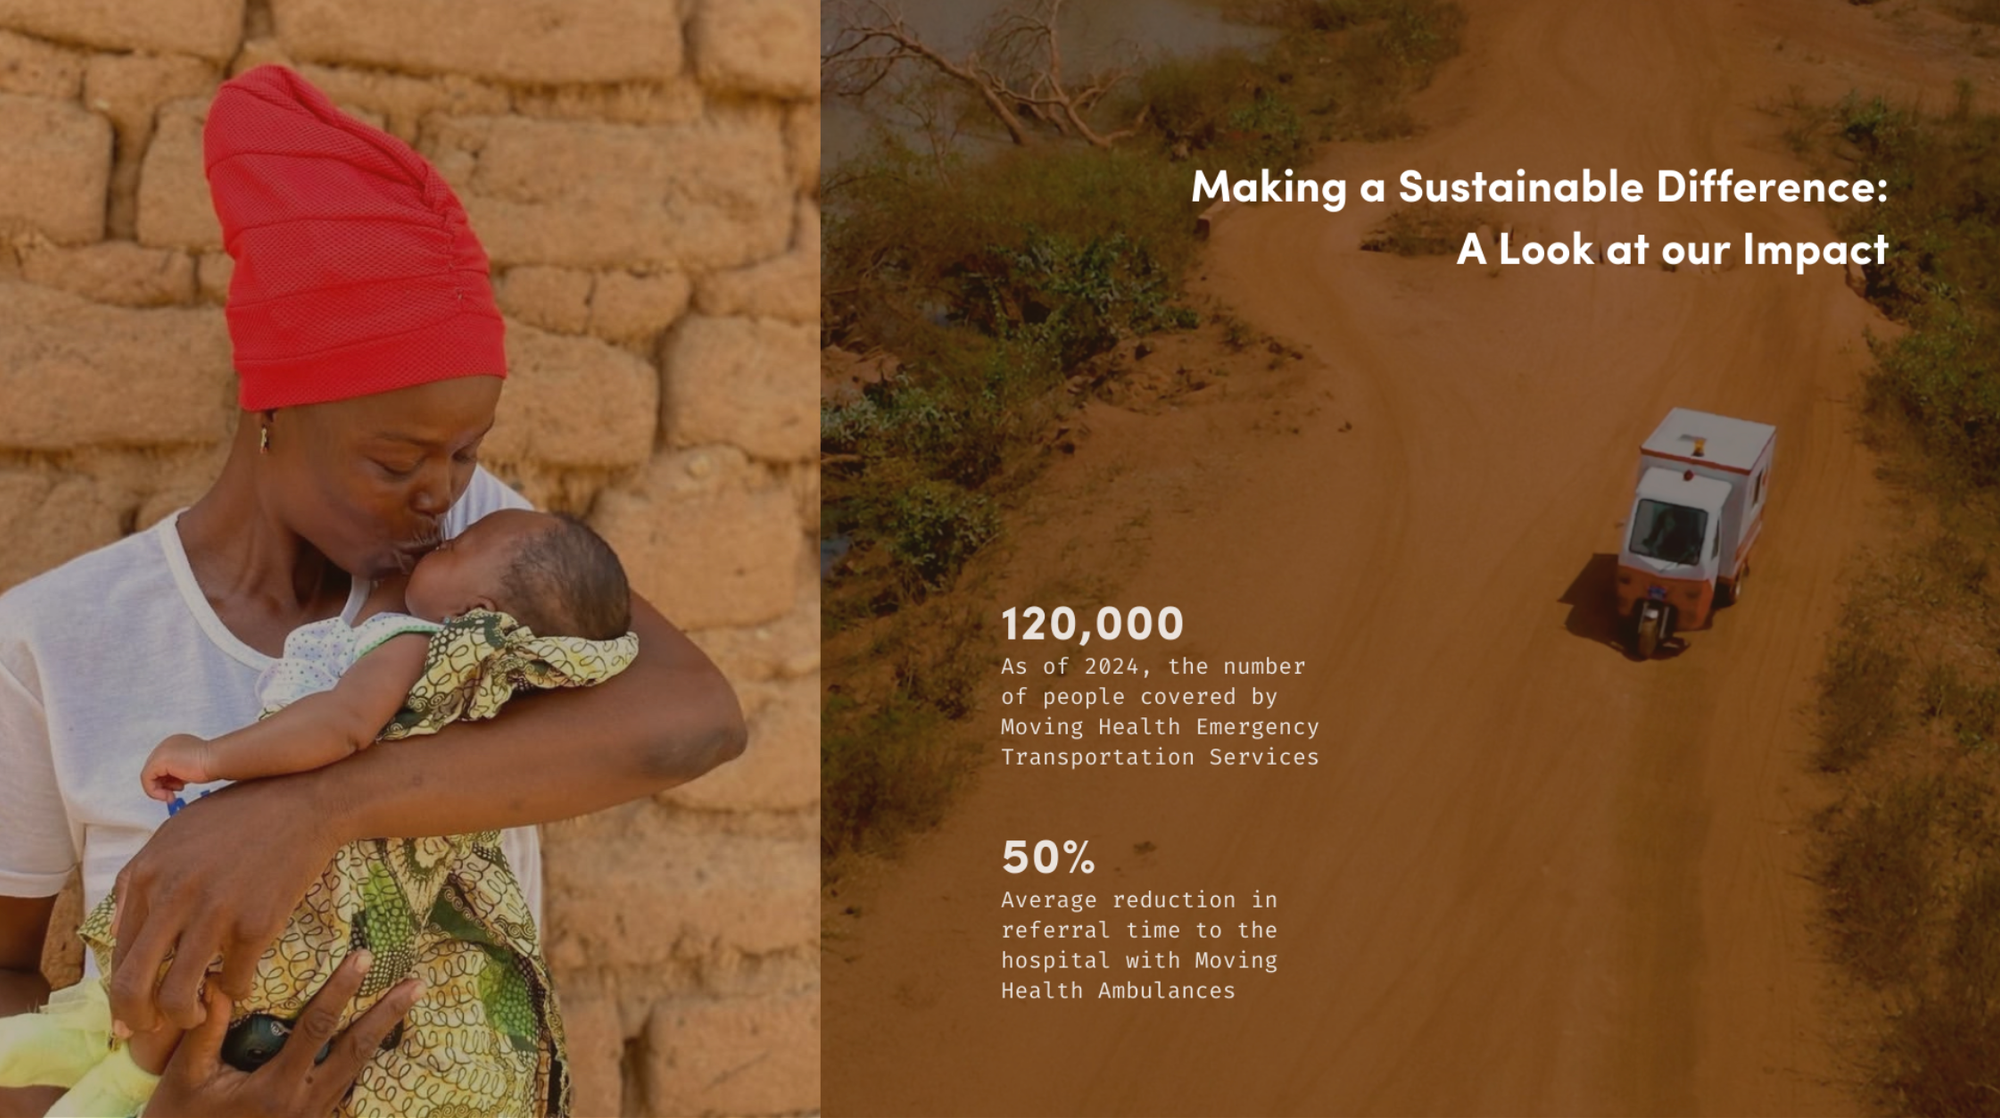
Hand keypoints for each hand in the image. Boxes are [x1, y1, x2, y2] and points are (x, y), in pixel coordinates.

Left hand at [111, 777, 341, 1034]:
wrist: (303, 805)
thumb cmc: (238, 817)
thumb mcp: (174, 834)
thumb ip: (138, 879)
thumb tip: (116, 933)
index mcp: (148, 874)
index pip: (118, 951)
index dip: (119, 989)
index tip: (131, 1007)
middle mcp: (174, 896)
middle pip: (134, 983)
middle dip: (136, 1019)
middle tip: (150, 1029)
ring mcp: (215, 913)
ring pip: (179, 995)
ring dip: (185, 1017)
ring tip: (196, 1014)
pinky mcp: (256, 925)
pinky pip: (235, 982)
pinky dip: (234, 992)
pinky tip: (238, 982)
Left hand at [140, 734, 212, 801]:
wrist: (218, 760)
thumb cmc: (213, 764)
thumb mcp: (192, 767)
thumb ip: (180, 771)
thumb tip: (172, 783)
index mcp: (176, 743)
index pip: (163, 765)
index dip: (168, 780)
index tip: (180, 789)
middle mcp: (166, 744)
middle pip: (154, 769)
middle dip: (162, 785)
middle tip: (173, 796)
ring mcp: (161, 750)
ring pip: (148, 775)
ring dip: (158, 790)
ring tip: (171, 797)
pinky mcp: (159, 760)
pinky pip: (146, 779)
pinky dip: (154, 791)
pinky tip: (169, 796)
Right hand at [143, 951, 422, 1117]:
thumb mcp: (185, 1078)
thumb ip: (206, 1031)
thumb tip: (219, 980)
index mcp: (275, 1089)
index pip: (317, 1030)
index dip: (341, 991)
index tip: (362, 958)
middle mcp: (304, 1103)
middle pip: (356, 1051)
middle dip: (387, 1014)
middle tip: (416, 983)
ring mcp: (312, 1116)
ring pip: (356, 1069)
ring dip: (383, 1034)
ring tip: (407, 1002)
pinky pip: (345, 1088)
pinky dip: (362, 1060)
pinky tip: (376, 1037)